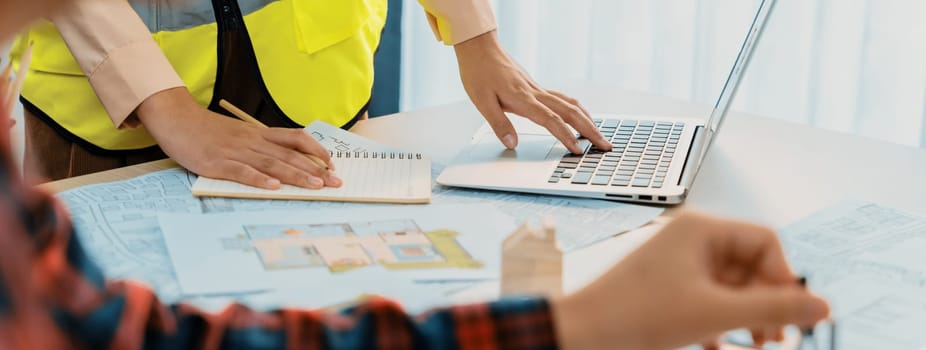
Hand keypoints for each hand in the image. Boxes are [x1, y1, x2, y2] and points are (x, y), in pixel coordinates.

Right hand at [136, 87, 341, 189]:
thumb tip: (284, 160)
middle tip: (336, 182)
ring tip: (315, 186)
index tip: (333, 164)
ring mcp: (235, 152)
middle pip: (290, 155)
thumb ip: (261, 145)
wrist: (176, 118)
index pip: (296, 139)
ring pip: (271, 163)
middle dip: (315, 170)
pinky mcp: (217, 163)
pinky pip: (241, 171)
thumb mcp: (240, 134)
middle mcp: (252, 141)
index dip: (316, 151)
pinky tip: (273, 186)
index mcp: (259, 134)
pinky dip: (259, 179)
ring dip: (295, 175)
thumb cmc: (208, 130)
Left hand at [454, 31, 610, 153]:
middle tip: (605, 145)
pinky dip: (577, 109)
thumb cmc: (478, 73)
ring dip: (587, 120)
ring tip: (599, 135)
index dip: (566, 136)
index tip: (578, 150)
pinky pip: (563, 99)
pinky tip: (581, 116)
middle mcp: (536, 93)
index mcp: (523, 99)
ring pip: (570, 104)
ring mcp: (538, 89)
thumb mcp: (482, 102)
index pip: (551, 120)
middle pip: (570, 112)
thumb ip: (499, 124)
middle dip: (590, 130)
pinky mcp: (536, 87)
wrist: (480, 48)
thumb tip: (512, 144)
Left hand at [552, 212, 829, 349]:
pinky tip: (714, 344)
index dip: (784, 277)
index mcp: (700, 229)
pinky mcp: (667, 287)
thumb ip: (772, 309)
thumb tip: (821, 306)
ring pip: (731, 286)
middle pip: (750, 265)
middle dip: (766, 303)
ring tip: (753, 344)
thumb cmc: (635, 314)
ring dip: (745, 316)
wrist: (582, 334)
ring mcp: (677, 263)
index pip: (765, 241)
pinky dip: (719, 322)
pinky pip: (708, 299)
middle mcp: (689, 239)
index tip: (792, 314)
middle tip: (775, 338)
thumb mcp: (714, 313)